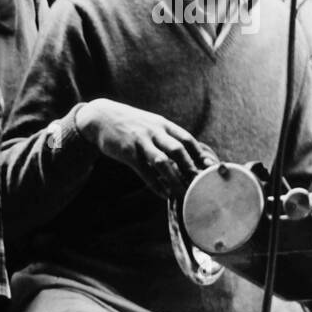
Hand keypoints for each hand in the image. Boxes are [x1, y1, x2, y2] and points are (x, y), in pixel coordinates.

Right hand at [76, 99, 217, 198]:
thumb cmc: (131, 125)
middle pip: (178, 150)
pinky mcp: (127, 152)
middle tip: (201, 185)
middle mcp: (154, 131)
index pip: (187, 139)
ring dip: (174, 179)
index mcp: (163, 125)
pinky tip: (163, 194)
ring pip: (162, 161)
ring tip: (183, 194)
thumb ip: (168, 137)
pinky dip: (155, 184)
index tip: (211, 169)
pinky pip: (144, 170)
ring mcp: (141, 141)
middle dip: (191, 168)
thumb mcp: (152, 125)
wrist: (100, 117)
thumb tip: (189, 155)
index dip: (200, 154)